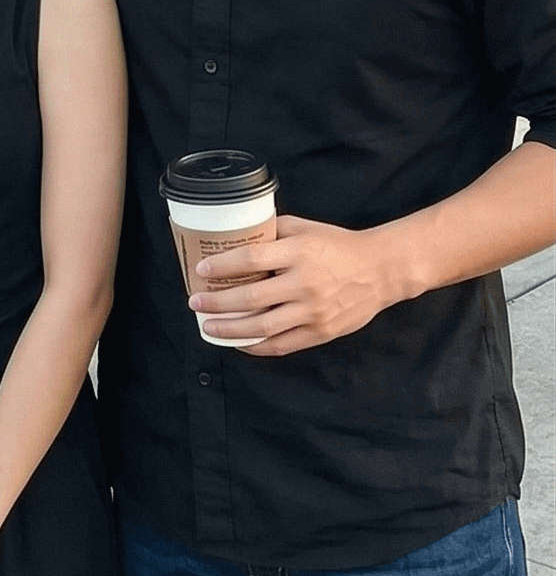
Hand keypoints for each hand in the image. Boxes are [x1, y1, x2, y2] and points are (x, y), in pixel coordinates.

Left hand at [191, 214, 397, 354]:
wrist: (380, 270)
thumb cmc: (338, 245)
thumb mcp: (305, 228)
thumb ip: (273, 232)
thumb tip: (239, 237)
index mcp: (298, 253)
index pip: (250, 260)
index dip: (222, 266)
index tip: (201, 270)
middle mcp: (304, 283)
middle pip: (250, 298)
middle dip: (217, 303)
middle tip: (195, 303)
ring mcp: (313, 311)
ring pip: (262, 327)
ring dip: (230, 329)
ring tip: (209, 327)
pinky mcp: (321, 332)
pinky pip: (282, 344)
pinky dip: (257, 347)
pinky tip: (239, 343)